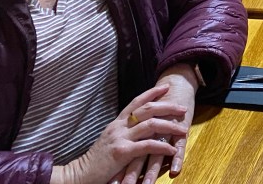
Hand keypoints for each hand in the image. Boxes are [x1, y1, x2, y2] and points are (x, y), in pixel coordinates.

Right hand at [59, 85, 182, 183]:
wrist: (79, 174)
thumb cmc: (97, 160)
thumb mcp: (111, 140)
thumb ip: (125, 132)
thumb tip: (142, 127)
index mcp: (117, 122)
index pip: (136, 101)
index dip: (152, 93)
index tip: (166, 87)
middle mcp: (119, 126)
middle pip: (147, 109)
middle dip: (168, 106)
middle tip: (183, 108)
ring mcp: (120, 138)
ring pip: (151, 125)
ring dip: (170, 126)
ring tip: (183, 129)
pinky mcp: (122, 152)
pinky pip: (147, 146)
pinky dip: (162, 146)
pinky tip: (172, 149)